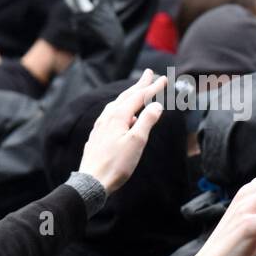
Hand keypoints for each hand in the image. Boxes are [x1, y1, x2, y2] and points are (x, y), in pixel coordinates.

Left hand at [76, 69, 168, 193]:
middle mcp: (107, 117)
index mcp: (118, 116)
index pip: (138, 96)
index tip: (163, 78)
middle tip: (149, 73)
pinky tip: (122, 116)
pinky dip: (120, 108)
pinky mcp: (97, 136)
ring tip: (136, 91)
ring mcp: (100, 126)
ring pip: (116, 104)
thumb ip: (147, 121)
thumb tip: (156, 105)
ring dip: (129, 96)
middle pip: (126, 96)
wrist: (92, 181)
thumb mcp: (137, 142)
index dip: (152, 87)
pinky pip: (111, 115)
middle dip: (139, 85)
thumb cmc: (116, 164)